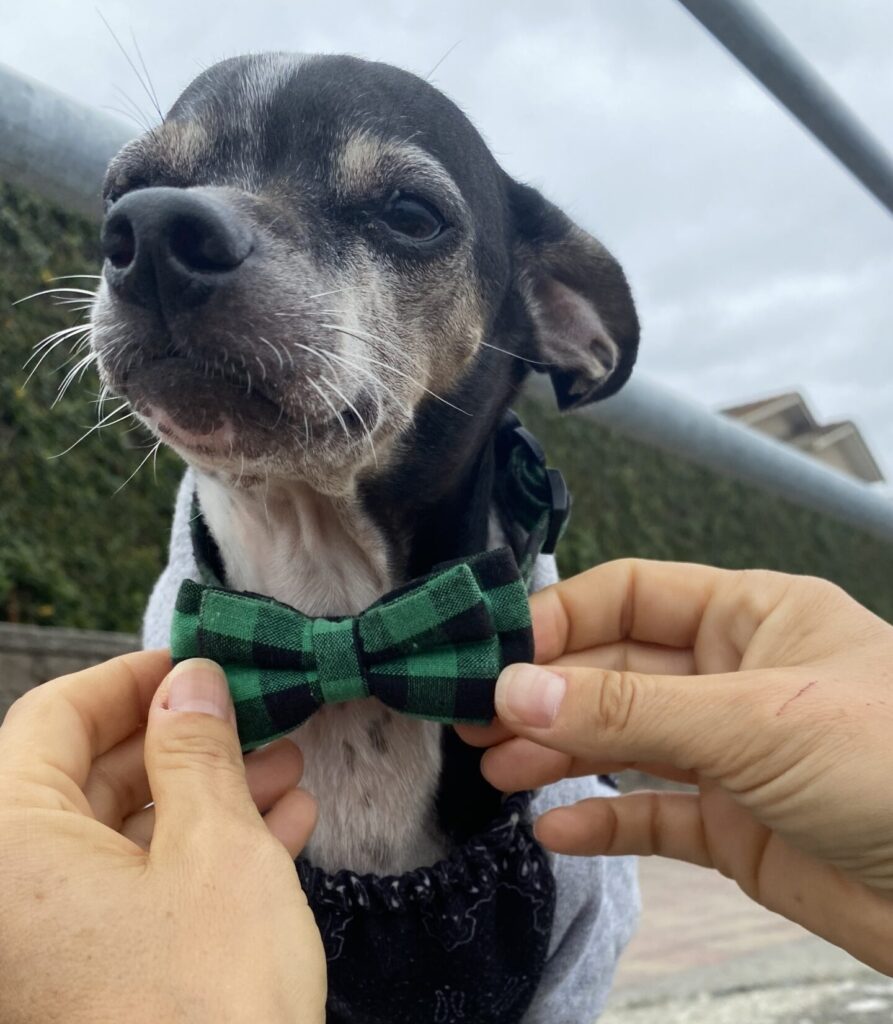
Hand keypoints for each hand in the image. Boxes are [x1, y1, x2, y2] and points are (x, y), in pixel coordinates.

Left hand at [0, 653, 325, 1023]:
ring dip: (210, 798)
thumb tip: (189, 681)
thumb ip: (197, 750)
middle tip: (254, 715)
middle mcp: (12, 897)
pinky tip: (283, 830)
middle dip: (185, 743)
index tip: (189, 659)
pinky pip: (138, 896)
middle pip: (90, 780)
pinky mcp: (93, 985)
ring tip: (288, 769)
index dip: (126, 680)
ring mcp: (50, 950)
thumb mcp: (215, 848)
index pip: (52, 721)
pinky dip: (205, 857)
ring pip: (125, 839)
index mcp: (9, 849)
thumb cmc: (210, 1002)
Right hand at [459, 559, 892, 973]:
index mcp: (753, 616)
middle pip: (617, 669)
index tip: (497, 654)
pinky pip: (655, 815)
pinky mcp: (737, 827)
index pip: (633, 595)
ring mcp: (734, 753)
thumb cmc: (892, 766)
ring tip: (498, 770)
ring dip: (559, 752)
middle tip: (476, 717)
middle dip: (547, 692)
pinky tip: (557, 830)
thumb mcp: (753, 720)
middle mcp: (736, 676)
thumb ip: (629, 709)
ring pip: (626, 741)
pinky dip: (603, 821)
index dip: (561, 619)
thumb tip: (518, 688)